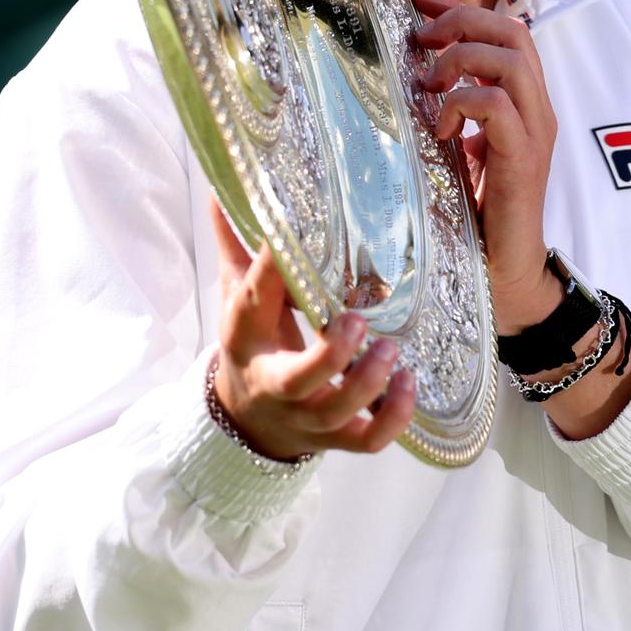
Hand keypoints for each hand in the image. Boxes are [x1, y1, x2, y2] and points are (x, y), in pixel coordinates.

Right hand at [211, 204, 415, 461]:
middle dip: (331, 355)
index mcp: (246, 336)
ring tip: (393, 350)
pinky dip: (392, 420)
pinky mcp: (335, 438)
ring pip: (336, 414)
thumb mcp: (239, 295)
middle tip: (357, 319)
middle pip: (297, 381)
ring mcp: (306, 416)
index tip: (289, 238)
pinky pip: (366, 443)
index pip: (251, 303)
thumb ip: (236, 244)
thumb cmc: (254, 342)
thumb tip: (221, 188)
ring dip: (368, 385)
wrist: (247, 417)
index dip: (270, 272)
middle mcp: (274, 382)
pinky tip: (409, 384)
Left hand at [410, 0, 560, 334]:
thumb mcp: (456, 147)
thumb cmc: (475, 214)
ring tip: (429, 83)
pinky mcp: (523, 160)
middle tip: (421, 40)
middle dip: (461, 20)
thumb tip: (411, 69)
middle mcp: (536, 108)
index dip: (457, 4)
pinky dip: (463, 103)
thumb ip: (447, 108)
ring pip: (510, 58)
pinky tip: (440, 126)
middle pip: (512, 30)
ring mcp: (535, 132)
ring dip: (461, 58)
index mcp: (522, 100)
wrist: (505, 275)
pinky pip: (499, 105)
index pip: (502, 28)